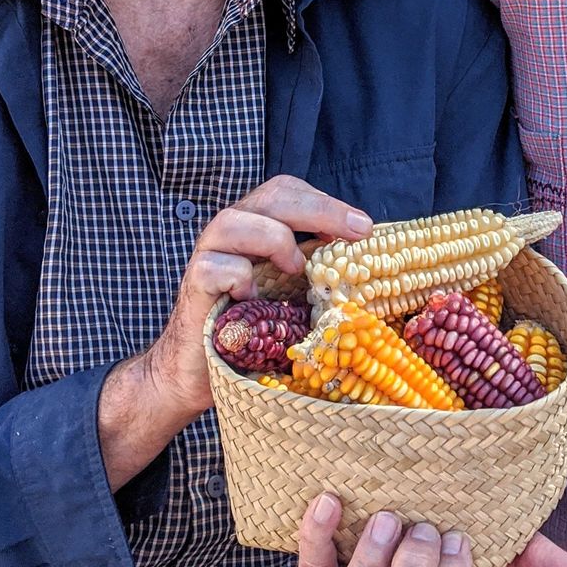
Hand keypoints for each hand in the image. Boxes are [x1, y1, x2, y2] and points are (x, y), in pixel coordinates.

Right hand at [97, 179, 369, 490]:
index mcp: (257, 228)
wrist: (199, 373)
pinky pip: (218, 267)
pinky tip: (252, 301)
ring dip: (276, 240)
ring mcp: (209, 256)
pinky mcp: (194, 286)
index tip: (365, 227)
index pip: (289, 192)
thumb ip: (318, 275)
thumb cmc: (254, 335)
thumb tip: (372, 267)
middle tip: (356, 231)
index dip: (326, 203)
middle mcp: (232, 233)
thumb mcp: (293, 299)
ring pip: (237, 222)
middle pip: (272, 196)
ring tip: (297, 270)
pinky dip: (240, 279)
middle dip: (319, 209)